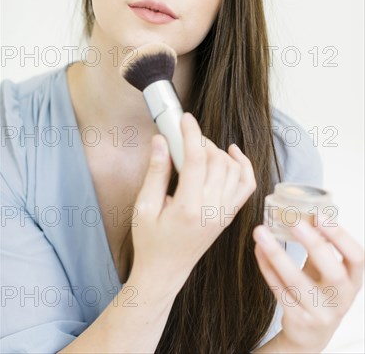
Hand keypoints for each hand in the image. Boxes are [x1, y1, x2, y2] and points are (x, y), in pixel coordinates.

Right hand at [131, 112, 256, 293]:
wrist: (165, 271)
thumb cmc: (150, 242)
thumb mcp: (144, 207)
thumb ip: (155, 172)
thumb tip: (161, 141)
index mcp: (188, 208)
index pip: (196, 159)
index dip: (191, 134)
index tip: (185, 119)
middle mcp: (212, 211)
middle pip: (217, 161)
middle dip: (202, 141)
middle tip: (185, 137)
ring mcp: (225, 214)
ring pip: (235, 169)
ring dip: (220, 152)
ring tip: (200, 149)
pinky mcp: (229, 215)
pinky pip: (247, 185)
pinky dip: (243, 166)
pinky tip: (231, 154)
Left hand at [253, 217, 364, 352]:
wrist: (311, 335)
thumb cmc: (320, 292)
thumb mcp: (329, 271)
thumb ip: (322, 247)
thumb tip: (305, 210)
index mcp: (353, 281)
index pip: (357, 258)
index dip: (340, 236)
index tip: (320, 215)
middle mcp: (340, 299)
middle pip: (332, 272)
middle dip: (313, 244)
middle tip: (293, 221)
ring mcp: (319, 312)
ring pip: (296, 281)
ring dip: (276, 253)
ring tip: (260, 232)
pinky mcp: (297, 319)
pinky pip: (278, 289)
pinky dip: (266, 266)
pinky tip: (258, 249)